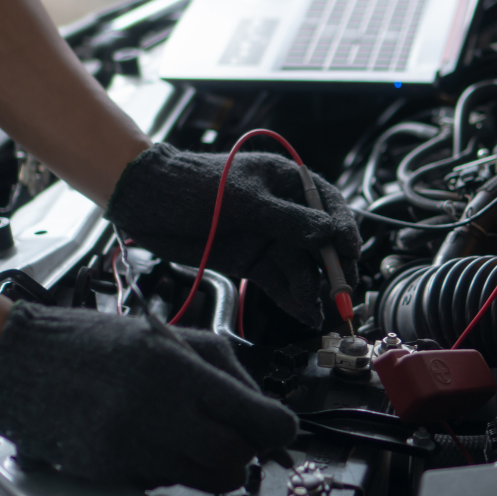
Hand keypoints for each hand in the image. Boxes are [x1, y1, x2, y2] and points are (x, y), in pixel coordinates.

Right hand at [0, 303, 296, 491]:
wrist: (32, 364)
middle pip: (235, 458)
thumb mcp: (172, 337)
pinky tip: (159, 438)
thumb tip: (265, 410)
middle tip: (238, 431)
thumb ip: (225, 370)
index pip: (254, 416)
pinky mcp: (114, 474)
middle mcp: (158, 413)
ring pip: (207, 478)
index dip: (280, 428)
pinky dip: (178, 467)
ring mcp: (134, 449)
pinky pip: (169, 482)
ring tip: (196, 432)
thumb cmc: (106, 343)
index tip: (284, 428)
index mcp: (177, 370)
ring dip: (215, 461)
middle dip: (247, 449)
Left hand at [106, 144, 360, 326]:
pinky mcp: (250, 261)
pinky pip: (278, 281)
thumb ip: (288, 220)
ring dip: (312, 289)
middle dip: (332, 268)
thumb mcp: (244, 200)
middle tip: (341, 294)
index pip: (328, 204)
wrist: (146, 202)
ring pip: (300, 266)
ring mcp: (267, 237)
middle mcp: (282, 211)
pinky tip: (304, 313)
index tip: (350, 253)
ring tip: (319, 313)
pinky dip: (292, 297)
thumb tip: (330, 233)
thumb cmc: (194, 185)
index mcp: (286, 182)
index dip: (343, 229)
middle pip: (319, 241)